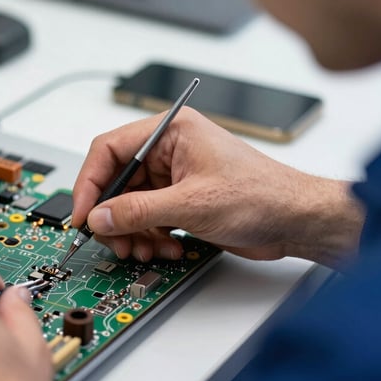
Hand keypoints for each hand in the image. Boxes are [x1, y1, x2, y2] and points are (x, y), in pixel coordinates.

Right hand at [72, 108, 363, 267]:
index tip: (83, 214)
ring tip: (144, 249)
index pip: (109, 150)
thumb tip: (99, 216)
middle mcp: (167, 150)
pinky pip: (147, 218)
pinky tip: (166, 248)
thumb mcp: (192, 204)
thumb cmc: (262, 195)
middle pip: (116, 181)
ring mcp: (173, 176)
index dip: (90, 183)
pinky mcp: (180, 199)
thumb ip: (139, 210)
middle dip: (113, 215)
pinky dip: (149, 237)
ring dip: (132, 231)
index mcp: (169, 131)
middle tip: (114, 240)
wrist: (296, 221)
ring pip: (129, 204)